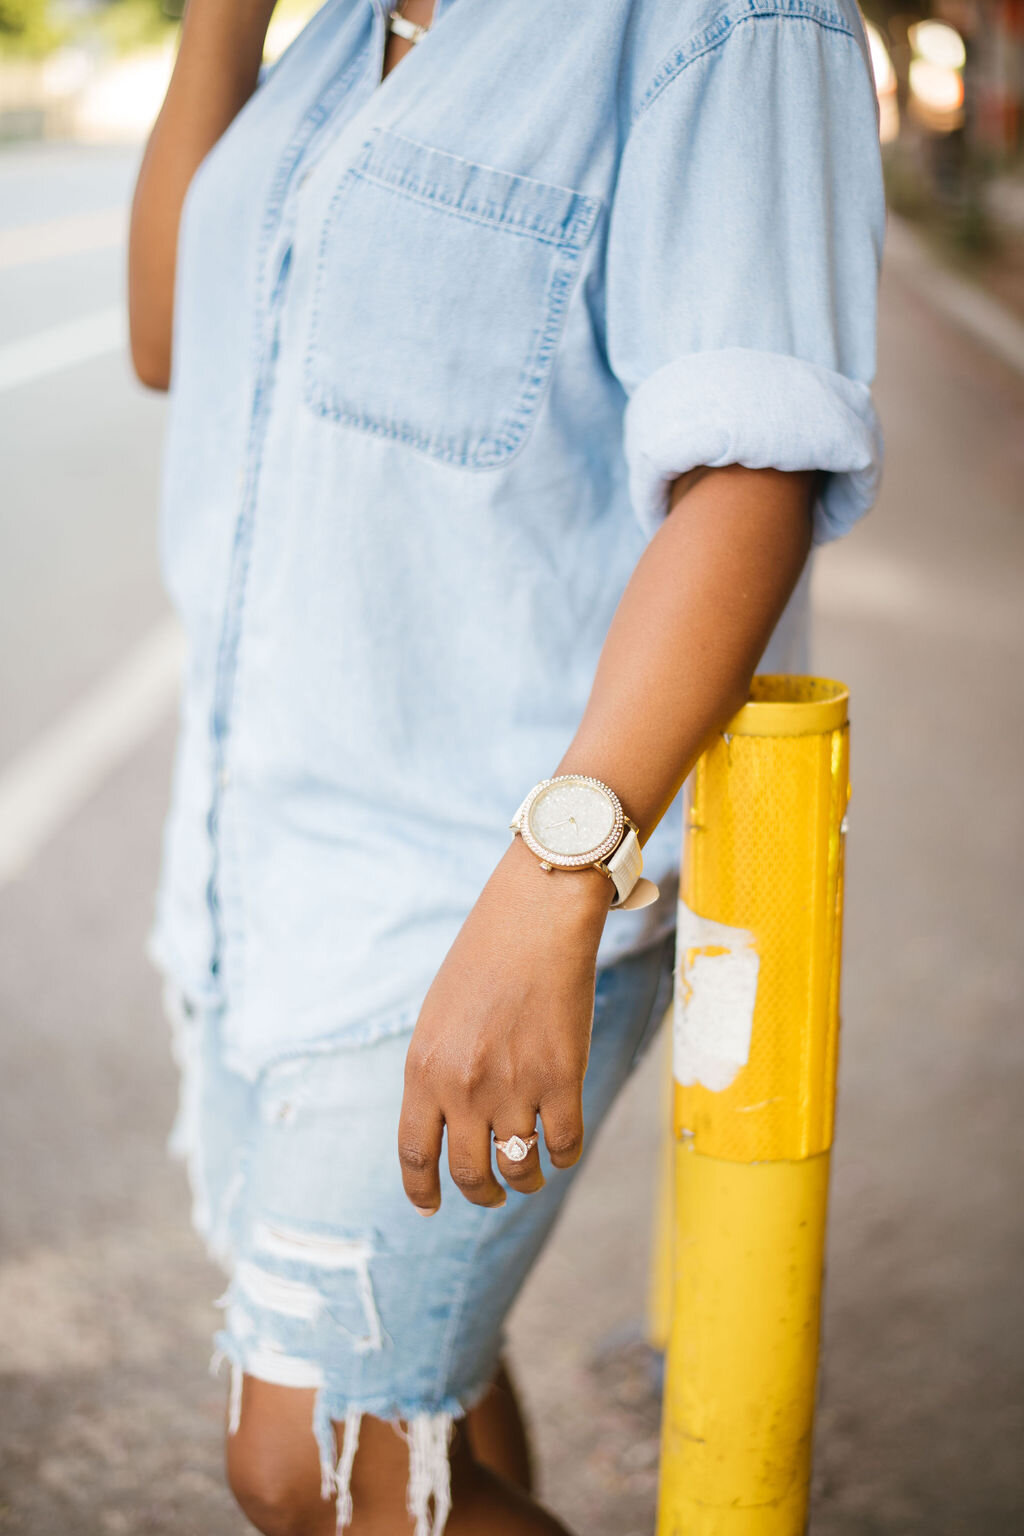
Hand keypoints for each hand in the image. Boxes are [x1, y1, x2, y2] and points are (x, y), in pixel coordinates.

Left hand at [398, 836, 611, 1212]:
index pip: (416, 1154)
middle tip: (493, 1194)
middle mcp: (464, 1086)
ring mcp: (514, 1085)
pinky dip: (562, 1157)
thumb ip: (437, 1074)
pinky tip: (560, 1148)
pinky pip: (563, 1146)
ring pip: (519, 1167)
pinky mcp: (562, 1079)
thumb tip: (446, 1130)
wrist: (536, 919)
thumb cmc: (485, 961)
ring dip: (525, 1180)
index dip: (422, 1190)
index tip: (430, 1207)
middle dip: (482, 1194)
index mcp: (424, 1070)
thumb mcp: (439, 1019)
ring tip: (529, 1175)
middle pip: (469, 1174)